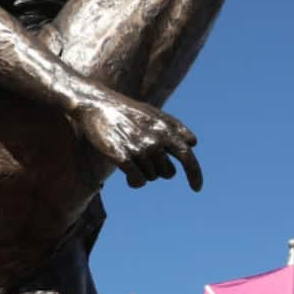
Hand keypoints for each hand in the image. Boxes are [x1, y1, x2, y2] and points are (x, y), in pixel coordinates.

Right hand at [74, 94, 202, 190]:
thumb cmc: (126, 110)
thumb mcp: (153, 113)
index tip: (197, 189)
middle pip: (168, 172)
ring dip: (142, 172)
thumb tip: (193, 143)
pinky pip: (138, 181)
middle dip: (158, 170)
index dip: (195, 175)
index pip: (188, 157)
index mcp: (166, 129)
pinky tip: (128, 176)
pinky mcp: (123, 157)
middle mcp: (155, 140)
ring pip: (151, 177)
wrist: (96, 104)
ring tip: (130, 157)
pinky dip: (134, 181)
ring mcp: (139, 149)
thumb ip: (174, 127)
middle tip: (144, 159)